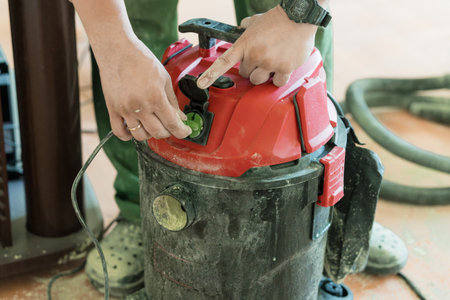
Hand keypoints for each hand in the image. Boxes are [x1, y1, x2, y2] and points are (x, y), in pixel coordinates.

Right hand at [97, 38, 191, 140]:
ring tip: (152, 124)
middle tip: (170, 125)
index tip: (185, 131)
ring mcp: (125, 109)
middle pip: (158, 133)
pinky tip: (135, 128)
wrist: (117, 49)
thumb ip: (172, 101)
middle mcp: (140, 106)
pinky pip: (119, 132)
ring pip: (140, 136)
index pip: (172, 124)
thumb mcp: (164, 78)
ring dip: (150, 134)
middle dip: (168, 132)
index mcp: (155, 97)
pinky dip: (128, 136)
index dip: (182, 131)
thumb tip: (180, 117)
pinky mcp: (113, 109)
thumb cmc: (141, 60)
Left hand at [197, 5, 317, 88]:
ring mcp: (270, 63)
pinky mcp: (285, 68)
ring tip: (272, 61)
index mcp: (245, 44)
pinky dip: (279, 77)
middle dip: (252, 68)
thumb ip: (247, 26)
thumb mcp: (256, 20)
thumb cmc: (279, 19)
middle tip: (261, 58)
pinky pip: (277, 82)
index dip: (211, 75)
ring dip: (264, 74)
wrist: (299, 16)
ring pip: (259, 80)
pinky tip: (283, 66)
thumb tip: (242, 25)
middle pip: (246, 74)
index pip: (224, 62)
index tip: (201, 84)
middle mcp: (256, 55)